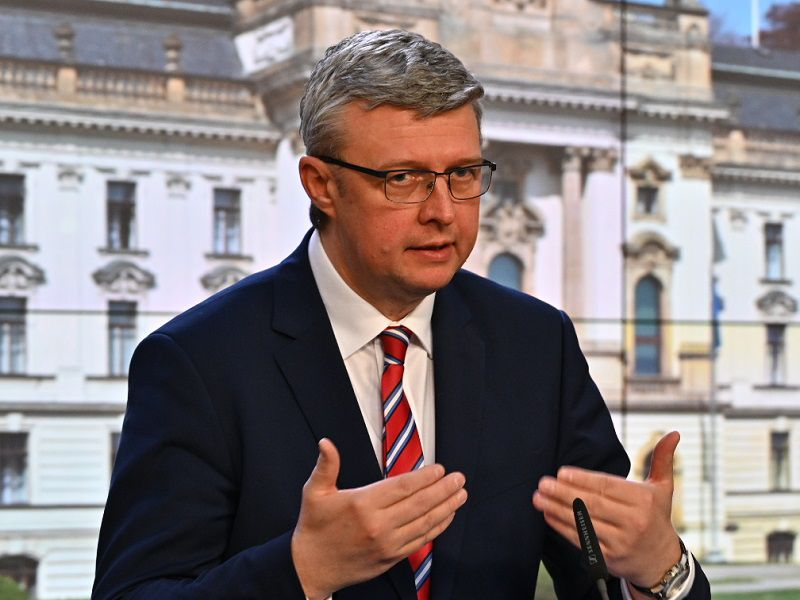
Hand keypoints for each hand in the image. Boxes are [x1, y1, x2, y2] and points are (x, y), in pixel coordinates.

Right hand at [291, 438, 467, 599]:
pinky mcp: (391, 558)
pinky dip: (437, 528)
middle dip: (443, 489)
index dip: (425, 477)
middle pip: (420, 504)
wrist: (310, 568)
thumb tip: (326, 443)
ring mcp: (387, 543)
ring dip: (446, 507)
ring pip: (425, 523)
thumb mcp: (314, 492)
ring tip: (460, 495)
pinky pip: (420, 541)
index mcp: (362, 504)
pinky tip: (446, 517)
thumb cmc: (314, 528)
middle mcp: (378, 525)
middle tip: (459, 478)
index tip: (440, 469)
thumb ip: (326, 465)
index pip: (403, 487)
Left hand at [532, 431, 682, 589]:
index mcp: (644, 501)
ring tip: (538, 498)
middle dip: (564, 493)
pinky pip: (581, 540)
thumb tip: (673, 433)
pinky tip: (548, 515)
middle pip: (593, 504)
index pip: (608, 487)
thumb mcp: (663, 488)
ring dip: (557, 510)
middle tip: (543, 483)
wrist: (661, 561)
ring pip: (584, 522)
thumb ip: (662, 459)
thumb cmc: (656, 517)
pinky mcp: (609, 559)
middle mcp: (634, 522)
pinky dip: (562, 527)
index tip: (562, 472)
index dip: (583, 480)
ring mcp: (620, 543)